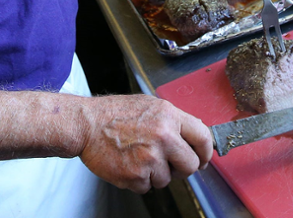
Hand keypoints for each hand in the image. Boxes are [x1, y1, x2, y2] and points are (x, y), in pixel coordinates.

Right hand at [77, 94, 212, 192]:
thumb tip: (194, 137)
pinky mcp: (136, 175)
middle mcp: (163, 137)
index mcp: (169, 116)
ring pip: (167, 179)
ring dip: (156, 174)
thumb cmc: (115, 114)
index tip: (203, 159)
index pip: (203, 137)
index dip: (206, 152)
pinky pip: (148, 187)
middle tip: (169, 163)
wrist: (86, 125)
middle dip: (182, 168)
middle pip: (191, 165)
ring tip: (138, 157)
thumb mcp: (150, 106)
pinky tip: (128, 164)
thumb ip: (174, 121)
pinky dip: (139, 181)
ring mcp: (150, 158)